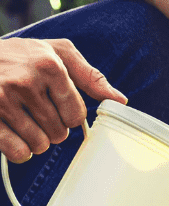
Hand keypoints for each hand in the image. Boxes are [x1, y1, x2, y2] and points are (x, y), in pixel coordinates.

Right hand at [0, 37, 126, 162]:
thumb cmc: (22, 55)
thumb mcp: (57, 53)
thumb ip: (90, 76)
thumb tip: (120, 100)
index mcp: (49, 65)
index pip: (77, 114)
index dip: (70, 116)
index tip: (59, 107)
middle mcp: (25, 81)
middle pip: (60, 133)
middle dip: (53, 129)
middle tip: (39, 113)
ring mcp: (1, 99)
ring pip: (40, 144)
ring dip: (37, 140)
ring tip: (26, 122)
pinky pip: (17, 151)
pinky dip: (20, 152)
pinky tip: (15, 136)